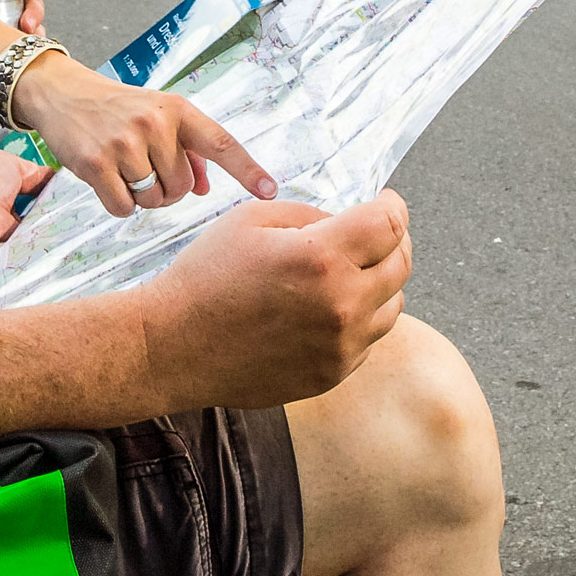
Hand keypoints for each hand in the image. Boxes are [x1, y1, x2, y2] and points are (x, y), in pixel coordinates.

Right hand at [9, 52, 277, 216]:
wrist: (63, 94)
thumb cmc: (119, 110)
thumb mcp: (158, 117)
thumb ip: (187, 151)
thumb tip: (204, 190)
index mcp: (178, 109)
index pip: (221, 142)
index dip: (248, 170)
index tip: (271, 191)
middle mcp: (155, 123)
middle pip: (182, 187)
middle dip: (168, 190)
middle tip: (147, 170)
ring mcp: (124, 142)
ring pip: (154, 200)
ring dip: (143, 198)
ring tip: (126, 171)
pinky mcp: (95, 162)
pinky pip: (124, 208)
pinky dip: (120, 205)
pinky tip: (107, 181)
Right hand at [138, 193, 412, 407]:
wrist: (173, 347)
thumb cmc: (206, 276)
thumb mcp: (253, 219)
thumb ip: (312, 215)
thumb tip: (349, 223)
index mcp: (321, 259)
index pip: (391, 225)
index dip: (394, 205)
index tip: (385, 201)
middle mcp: (340, 306)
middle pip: (402, 264)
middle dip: (393, 240)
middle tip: (374, 232)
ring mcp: (339, 347)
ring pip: (392, 305)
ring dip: (379, 282)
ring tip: (348, 271)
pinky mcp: (331, 375)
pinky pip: (367, 339)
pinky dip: (359, 318)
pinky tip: (327, 307)